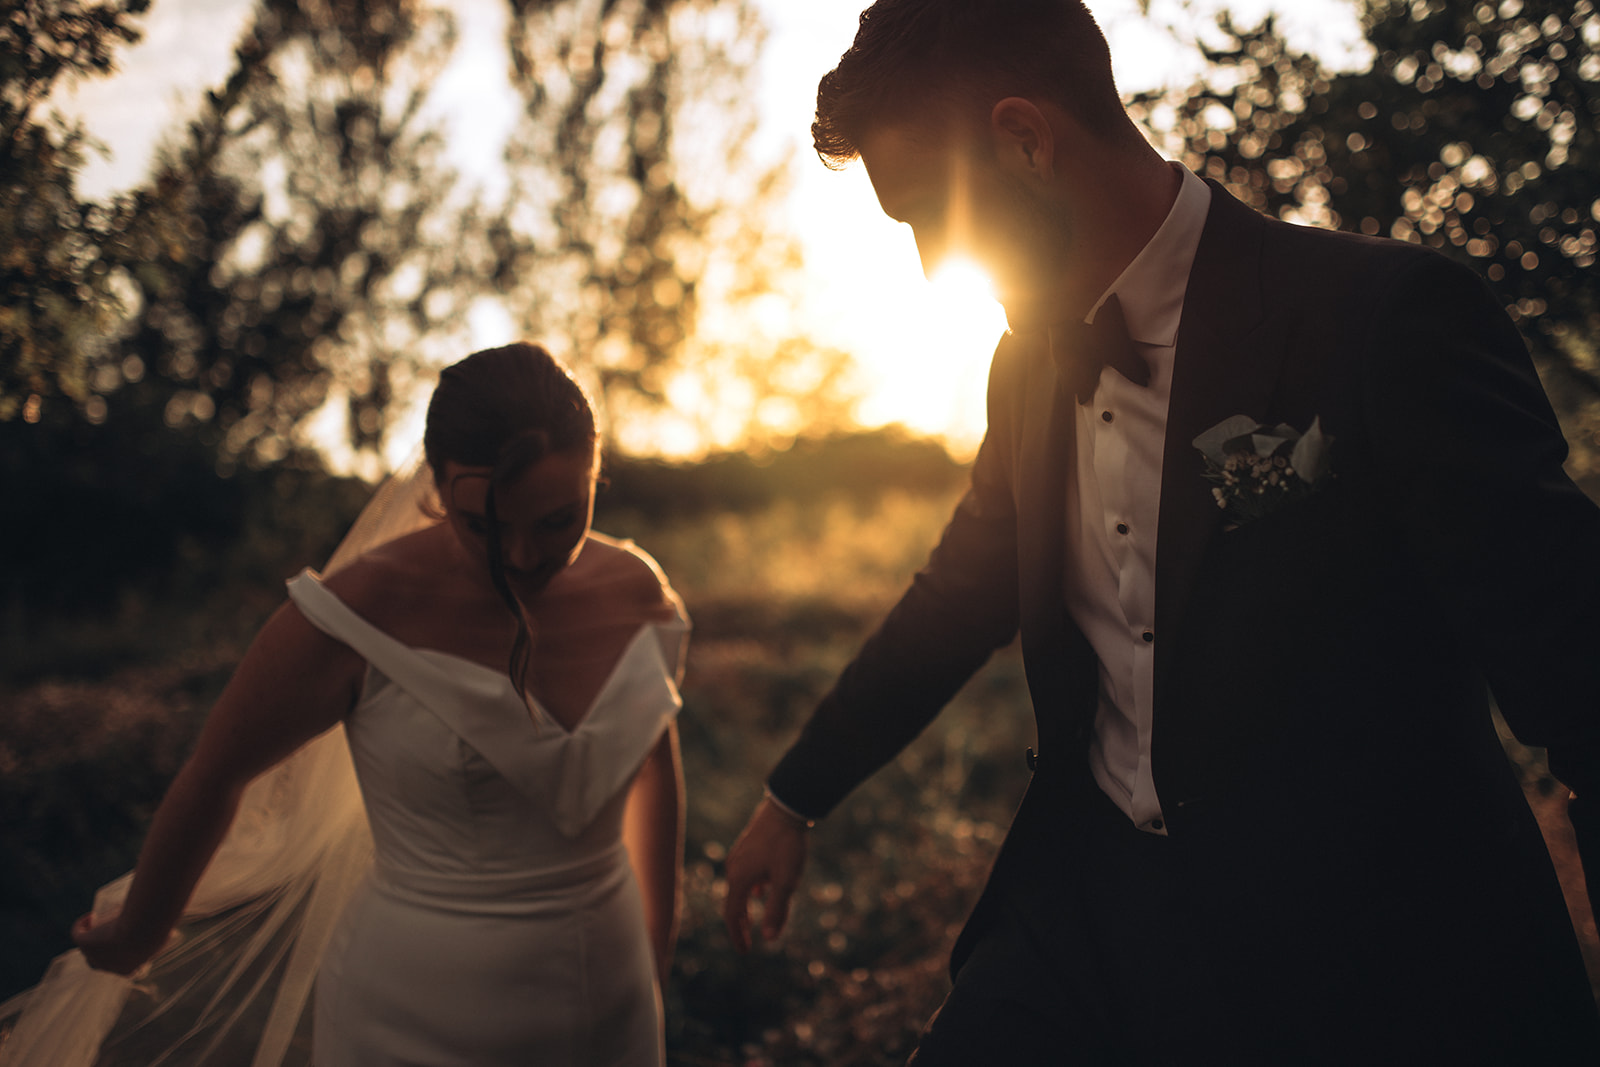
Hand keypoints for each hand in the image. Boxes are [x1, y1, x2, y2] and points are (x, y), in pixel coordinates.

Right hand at [72, 911, 166, 975]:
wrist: (143, 930)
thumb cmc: (158, 934)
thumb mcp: (168, 934)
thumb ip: (174, 934)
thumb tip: (182, 926)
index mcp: (128, 970)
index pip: (121, 965)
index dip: (122, 953)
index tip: (130, 937)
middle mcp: (107, 967)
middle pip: (99, 960)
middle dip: (103, 948)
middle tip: (112, 930)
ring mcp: (94, 956)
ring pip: (88, 949)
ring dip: (91, 938)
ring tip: (101, 923)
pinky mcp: (85, 943)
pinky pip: (77, 935)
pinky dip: (81, 926)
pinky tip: (90, 916)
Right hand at [722, 797, 809, 952]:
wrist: (786, 809)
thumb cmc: (787, 846)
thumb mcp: (785, 881)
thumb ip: (776, 910)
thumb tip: (768, 938)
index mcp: (739, 880)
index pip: (731, 915)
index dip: (737, 935)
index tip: (744, 951)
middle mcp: (733, 868)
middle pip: (732, 903)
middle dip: (740, 924)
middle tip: (747, 941)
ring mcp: (738, 856)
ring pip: (738, 888)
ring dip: (745, 906)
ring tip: (754, 919)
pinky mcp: (746, 847)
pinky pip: (744, 875)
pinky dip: (750, 889)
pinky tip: (761, 890)